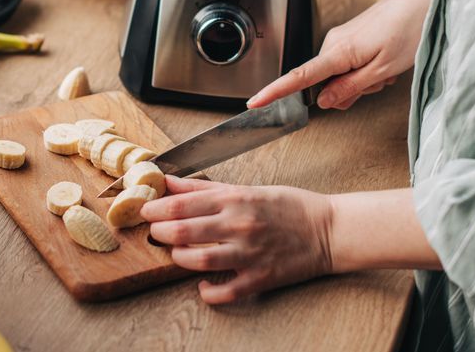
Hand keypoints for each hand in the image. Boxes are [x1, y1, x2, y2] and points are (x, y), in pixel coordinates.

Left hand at [141, 176, 336, 303]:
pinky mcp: (261, 278)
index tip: (145, 210)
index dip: (156, 208)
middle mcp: (240, 225)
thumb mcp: (247, 188)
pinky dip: (208, 292)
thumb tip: (170, 181)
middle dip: (160, 232)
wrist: (329, 229)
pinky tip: (202, 285)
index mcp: (236, 199)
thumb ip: (205, 188)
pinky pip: (226, 291)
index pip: (183, 204)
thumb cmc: (289, 206)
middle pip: (184, 231)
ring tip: (178, 253)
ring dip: (180, 258)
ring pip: (200, 260)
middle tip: (155, 232)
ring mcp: (250, 253)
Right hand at [248, 0, 438, 109]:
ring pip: (341, 75)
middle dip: (350, 91)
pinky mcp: (351, 36)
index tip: (255, 102)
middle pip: (326, 83)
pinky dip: (366, 70)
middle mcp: (334, 42)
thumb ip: (350, 88)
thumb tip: (324, 102)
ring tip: (386, 69)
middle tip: (378, 83)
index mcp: (339, 51)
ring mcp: (342, 37)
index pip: (300, 77)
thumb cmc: (409, 30)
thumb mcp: (383, 70)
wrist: (424, 1)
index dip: (276, 91)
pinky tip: (385, 61)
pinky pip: (349, 63)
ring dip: (363, 80)